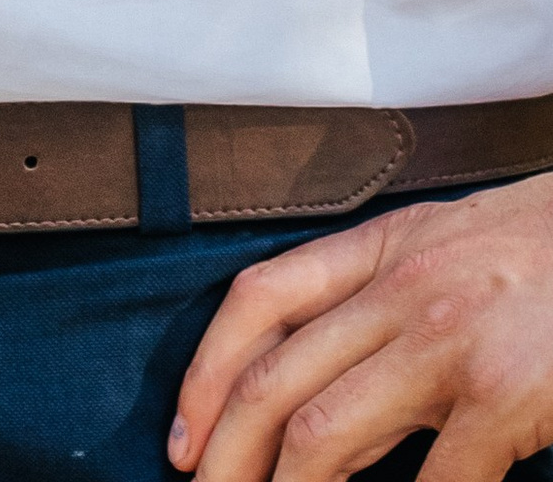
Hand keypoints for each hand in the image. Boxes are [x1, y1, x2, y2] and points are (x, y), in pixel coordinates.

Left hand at [172, 171, 552, 479]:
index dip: (205, 375)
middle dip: (229, 457)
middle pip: (275, 382)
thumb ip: (374, 292)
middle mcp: (400, 290)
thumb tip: (304, 370)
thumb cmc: (535, 253)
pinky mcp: (502, 395)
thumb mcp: (439, 245)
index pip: (257, 301)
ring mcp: (448, 344)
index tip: (184, 441)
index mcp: (378, 249)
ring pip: (325, 434)